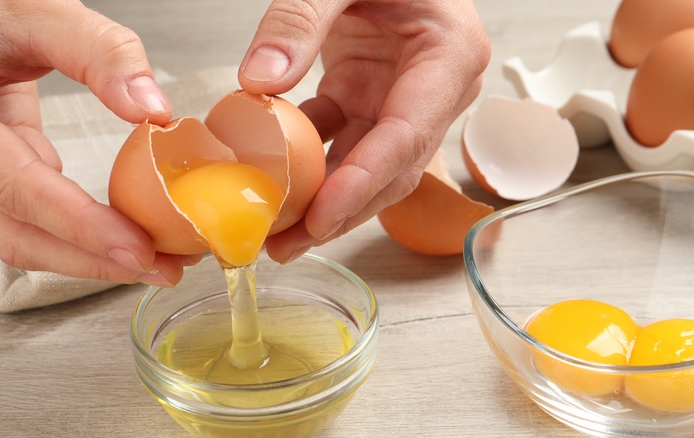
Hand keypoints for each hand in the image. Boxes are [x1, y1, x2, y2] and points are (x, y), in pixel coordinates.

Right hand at [0, 0, 195, 285]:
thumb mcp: (32, 6)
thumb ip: (98, 51)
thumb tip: (153, 108)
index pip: (17, 189)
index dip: (81, 227)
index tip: (138, 248)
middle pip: (15, 234)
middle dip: (92, 260)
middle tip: (160, 268)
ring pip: (15, 234)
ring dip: (84, 253)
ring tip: (149, 258)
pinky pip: (18, 213)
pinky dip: (69, 228)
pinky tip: (115, 229)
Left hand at [238, 0, 489, 261]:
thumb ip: (300, 20)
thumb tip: (258, 82)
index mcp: (449, 56)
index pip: (407, 135)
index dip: (364, 181)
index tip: (321, 217)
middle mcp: (433, 89)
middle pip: (390, 168)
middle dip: (340, 212)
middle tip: (287, 246)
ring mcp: (399, 97)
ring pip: (363, 165)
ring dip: (320, 199)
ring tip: (275, 233)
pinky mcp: (367, 97)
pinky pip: (336, 140)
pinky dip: (302, 162)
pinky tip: (270, 182)